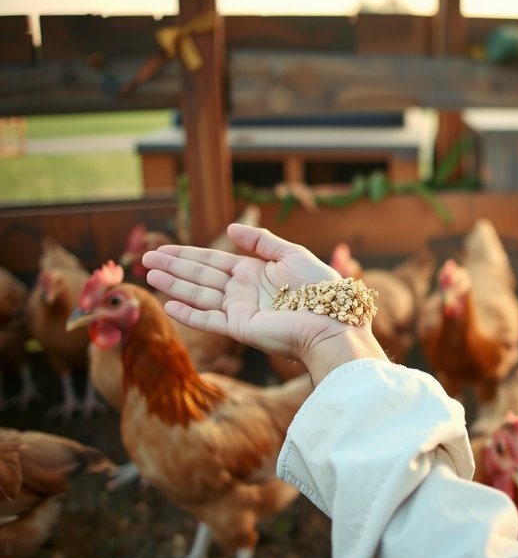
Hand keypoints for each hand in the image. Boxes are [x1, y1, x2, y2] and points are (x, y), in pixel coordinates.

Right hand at [141, 223, 386, 384]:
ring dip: (174, 285)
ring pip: (199, 295)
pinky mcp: (240, 329)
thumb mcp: (291, 253)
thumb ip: (261, 241)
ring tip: (149, 274)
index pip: (212, 261)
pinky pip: (209, 320)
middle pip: (200, 276)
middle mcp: (242, 292)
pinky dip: (189, 313)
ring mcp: (239, 311)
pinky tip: (168, 305)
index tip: (161, 249)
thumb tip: (230, 228)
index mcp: (254, 273)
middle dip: (173, 267)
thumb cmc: (318, 287)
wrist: (331, 320)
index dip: (187, 255)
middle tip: (145, 258)